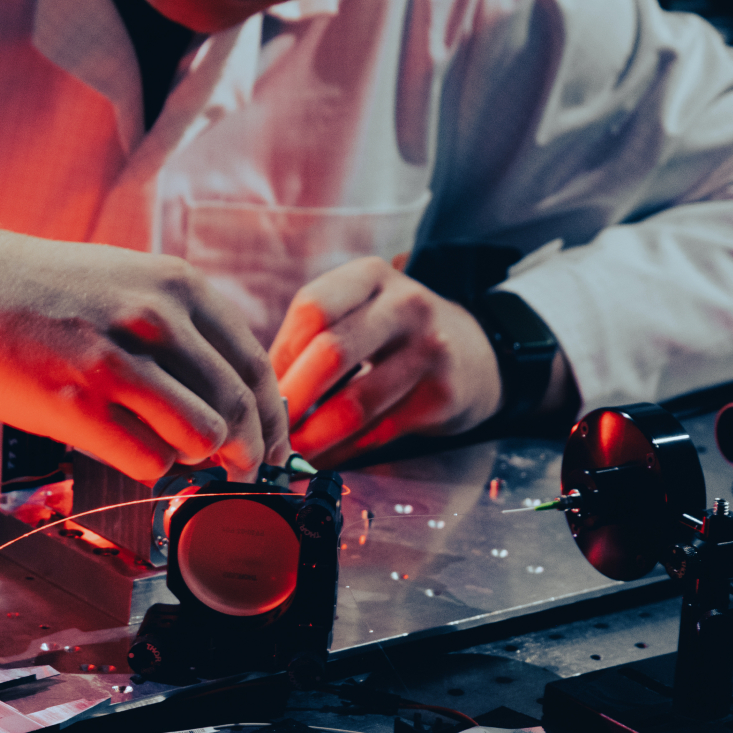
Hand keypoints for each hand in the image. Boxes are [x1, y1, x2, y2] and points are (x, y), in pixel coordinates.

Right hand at [0, 214, 288, 481]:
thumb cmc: (56, 295)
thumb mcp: (134, 281)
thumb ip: (187, 326)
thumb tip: (241, 396)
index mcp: (177, 287)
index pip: (254, 366)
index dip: (273, 419)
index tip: (273, 447)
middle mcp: (153, 318)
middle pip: (237, 407)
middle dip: (250, 452)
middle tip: (244, 472)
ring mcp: (113, 362)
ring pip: (202, 436)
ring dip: (199, 459)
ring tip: (180, 454)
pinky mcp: (75, 404)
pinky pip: (149, 459)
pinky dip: (153, 468)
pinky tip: (135, 452)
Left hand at [269, 256, 502, 464]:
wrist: (473, 352)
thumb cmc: (392, 335)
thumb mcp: (360, 311)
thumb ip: (312, 338)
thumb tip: (258, 392)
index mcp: (372, 276)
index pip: (312, 309)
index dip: (279, 355)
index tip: (259, 389)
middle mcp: (406, 305)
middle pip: (331, 352)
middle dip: (292, 399)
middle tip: (269, 427)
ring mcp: (430, 349)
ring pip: (355, 403)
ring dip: (314, 436)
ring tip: (289, 451)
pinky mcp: (444, 395)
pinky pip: (379, 431)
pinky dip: (344, 451)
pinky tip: (324, 457)